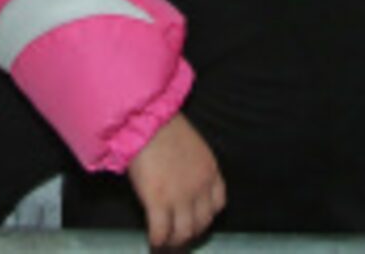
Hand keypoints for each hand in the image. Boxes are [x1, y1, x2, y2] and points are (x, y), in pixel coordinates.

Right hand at [126, 112, 225, 249]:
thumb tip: (181, 183)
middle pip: (202, 223)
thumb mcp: (192, 147)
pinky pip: (161, 232)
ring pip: (184, 232)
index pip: (217, 204)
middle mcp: (199, 188)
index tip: (197, 220)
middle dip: (191, 232)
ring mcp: (180, 197)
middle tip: (180, 236)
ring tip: (166, 242)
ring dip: (175, 240)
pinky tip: (154, 241)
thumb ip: (192, 168)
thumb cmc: (163, 127)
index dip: (206, 216)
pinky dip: (157, 240)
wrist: (147, 122)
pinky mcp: (158, 202)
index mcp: (210, 171)